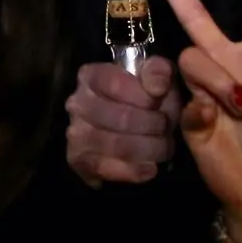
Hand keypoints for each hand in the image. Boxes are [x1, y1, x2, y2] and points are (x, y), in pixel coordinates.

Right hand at [65, 59, 180, 186]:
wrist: (136, 130)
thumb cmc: (147, 98)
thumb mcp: (158, 76)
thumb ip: (159, 71)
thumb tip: (156, 87)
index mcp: (92, 76)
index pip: (114, 83)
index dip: (142, 95)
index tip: (158, 102)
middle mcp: (77, 103)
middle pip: (118, 117)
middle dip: (151, 125)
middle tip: (166, 128)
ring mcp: (76, 134)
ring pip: (114, 144)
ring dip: (147, 148)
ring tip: (163, 148)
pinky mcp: (79, 161)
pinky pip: (104, 168)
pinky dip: (132, 171)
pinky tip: (150, 168)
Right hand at [138, 0, 241, 242]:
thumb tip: (239, 91)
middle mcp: (230, 65)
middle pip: (199, 14)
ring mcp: (205, 88)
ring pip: (192, 56)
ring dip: (214, 78)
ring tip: (234, 109)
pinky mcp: (187, 115)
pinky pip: (186, 100)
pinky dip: (203, 112)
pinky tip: (213, 127)